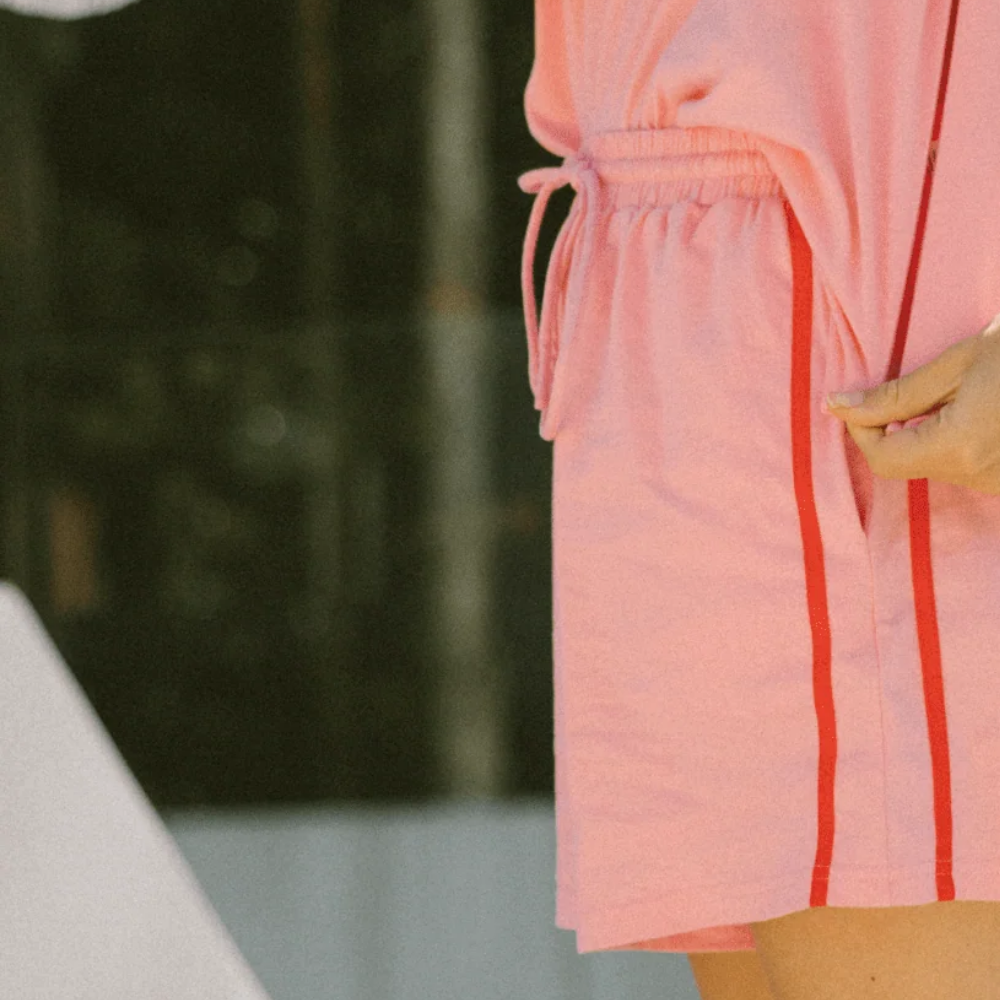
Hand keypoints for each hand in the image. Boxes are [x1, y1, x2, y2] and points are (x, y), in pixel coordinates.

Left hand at [825, 312, 999, 495]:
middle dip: (892, 431)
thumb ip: (893, 395)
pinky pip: (963, 467)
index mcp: (960, 447)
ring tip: (954, 397)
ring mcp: (999, 483)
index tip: (860, 402)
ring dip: (924, 435)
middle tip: (907, 393)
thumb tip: (836, 406)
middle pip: (906, 465)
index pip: (882, 458)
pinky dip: (952, 443)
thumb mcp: (955, 365)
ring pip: (934, 467)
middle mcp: (981, 476)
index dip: (861, 430)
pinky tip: (974, 412)